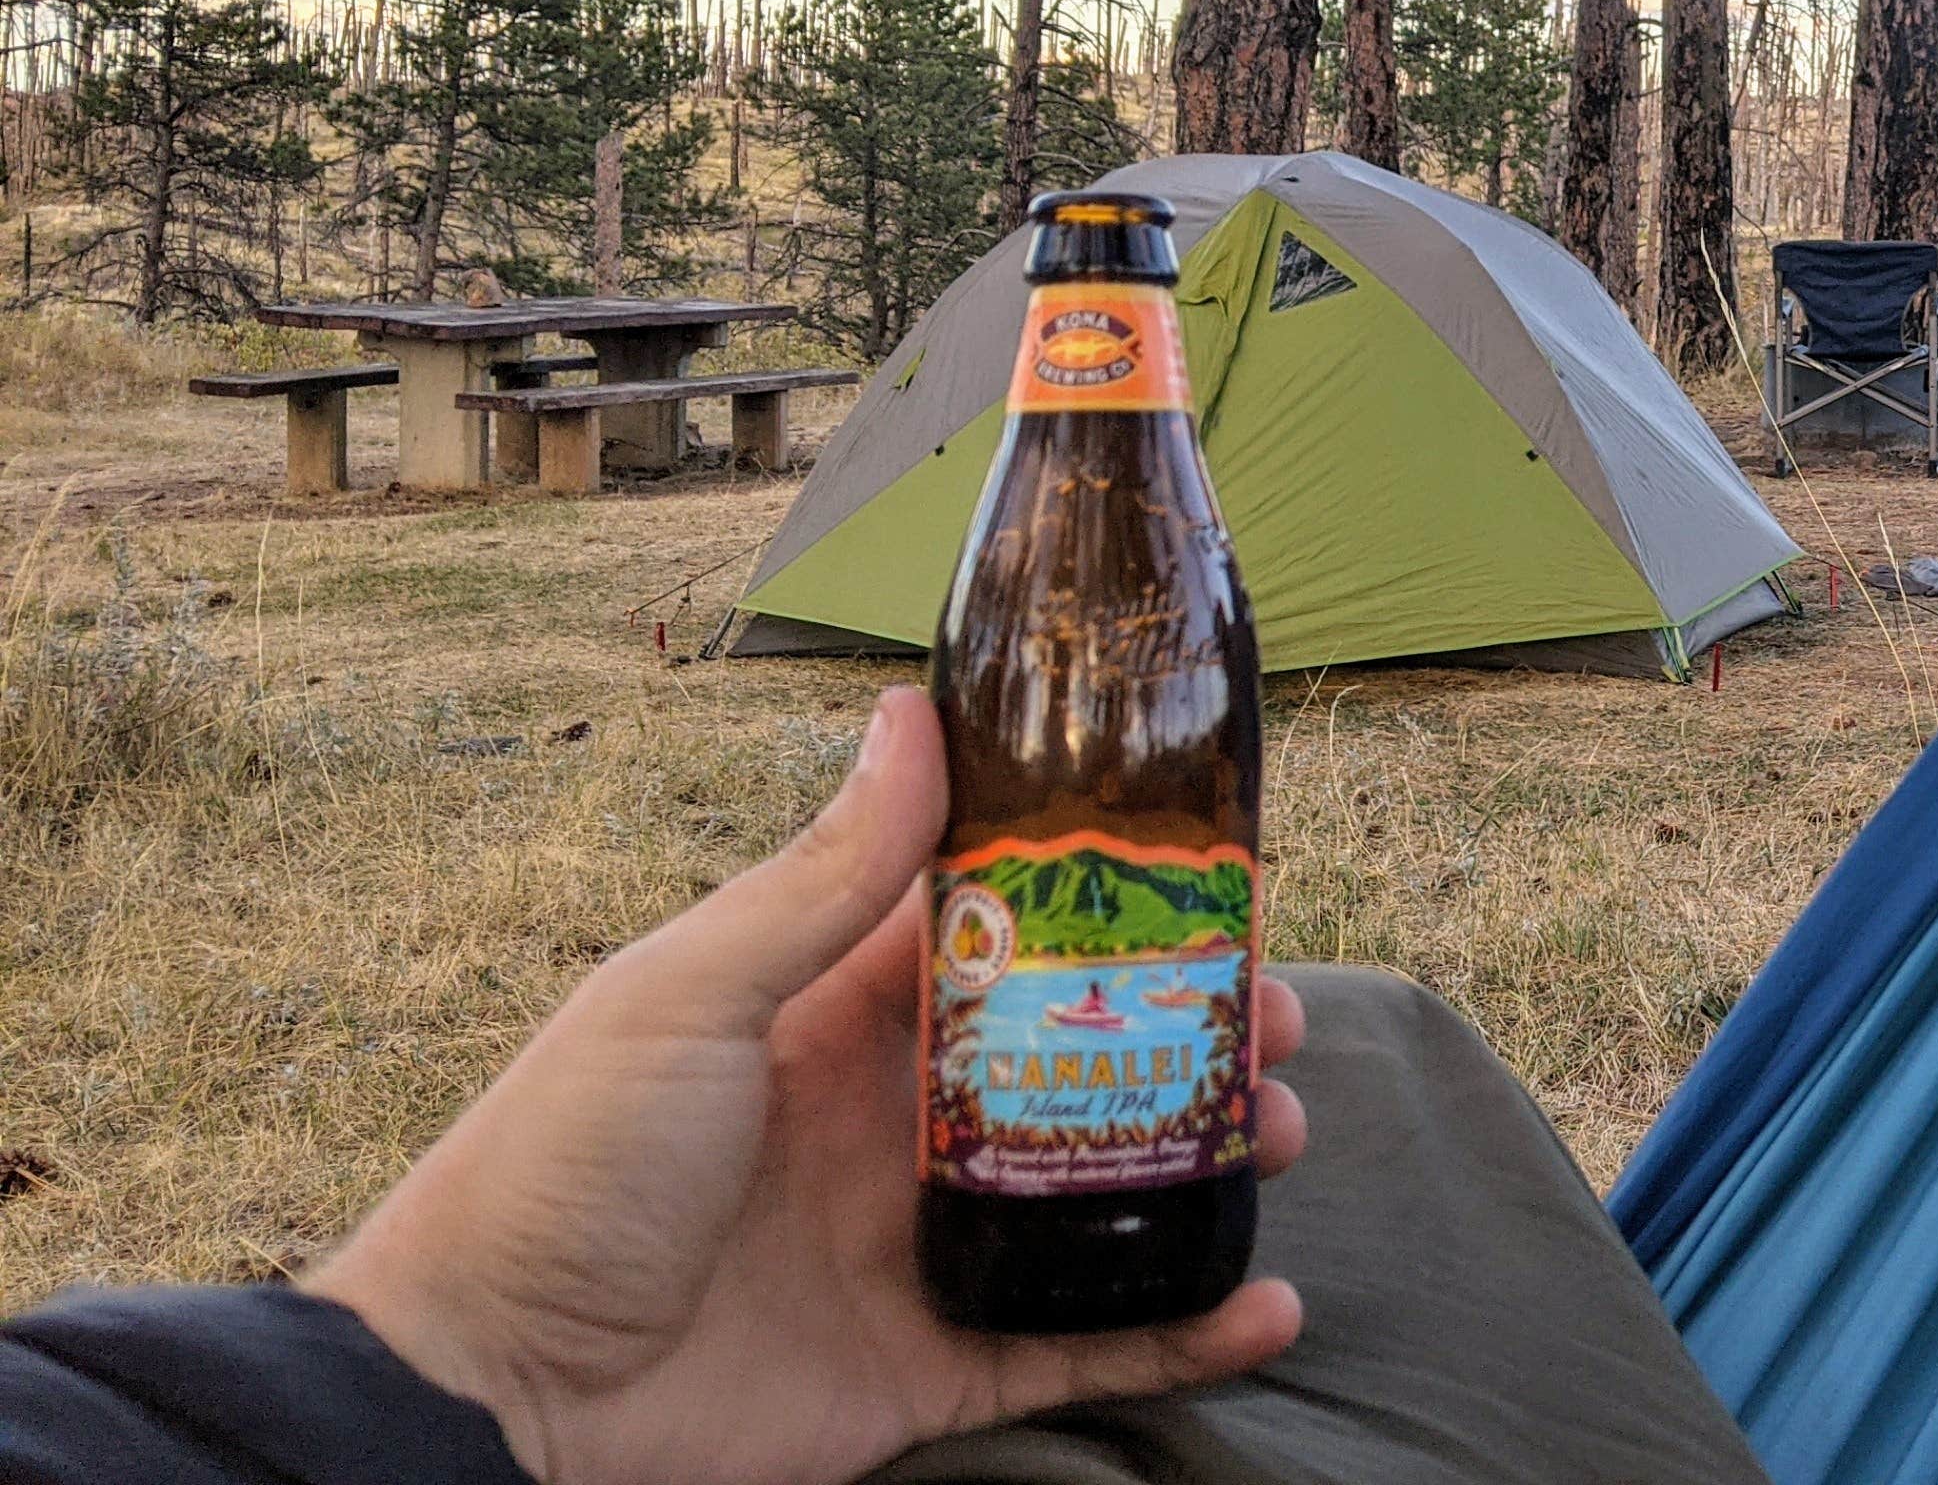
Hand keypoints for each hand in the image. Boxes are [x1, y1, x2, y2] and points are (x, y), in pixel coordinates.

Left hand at [307, 688, 1306, 1484]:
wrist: (486, 1397)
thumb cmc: (556, 1174)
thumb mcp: (686, 996)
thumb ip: (818, 878)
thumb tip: (907, 712)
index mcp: (837, 1021)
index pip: (1008, 938)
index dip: (1115, 907)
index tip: (1214, 879)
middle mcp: (897, 1124)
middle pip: (1086, 1059)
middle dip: (1195, 1031)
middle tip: (1278, 1016)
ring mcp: (923, 1245)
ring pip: (1108, 1189)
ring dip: (1210, 1161)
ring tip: (1279, 1133)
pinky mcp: (935, 1362)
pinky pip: (1090, 1343)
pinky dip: (1189, 1329)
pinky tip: (1270, 1300)